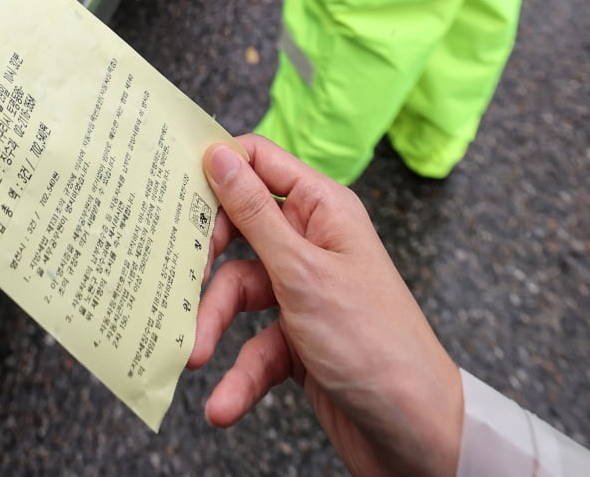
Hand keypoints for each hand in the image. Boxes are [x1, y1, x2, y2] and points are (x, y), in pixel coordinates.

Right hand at [190, 135, 462, 476]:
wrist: (417, 436)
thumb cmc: (374, 343)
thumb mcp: (302, 272)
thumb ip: (254, 213)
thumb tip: (218, 154)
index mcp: (322, 210)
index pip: (260, 163)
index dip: (218, 169)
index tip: (173, 188)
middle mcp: (312, 244)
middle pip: (240, 231)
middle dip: (207, 263)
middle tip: (178, 279)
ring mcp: (305, 293)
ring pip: (240, 293)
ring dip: (214, 326)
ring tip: (195, 357)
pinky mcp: (298, 340)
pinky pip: (254, 346)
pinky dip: (238, 374)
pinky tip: (224, 403)